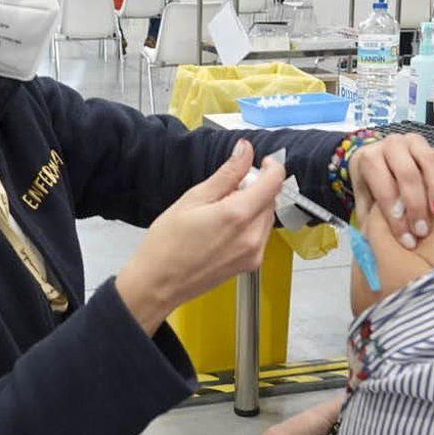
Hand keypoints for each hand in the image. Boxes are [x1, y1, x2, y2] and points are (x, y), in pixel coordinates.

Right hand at [117, 140, 283, 334]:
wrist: (158, 283)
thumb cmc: (167, 243)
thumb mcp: (194, 198)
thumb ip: (227, 174)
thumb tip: (244, 151)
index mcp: (238, 215)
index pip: (275, 182)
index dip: (272, 167)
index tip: (261, 162)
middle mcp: (252, 236)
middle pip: (271, 199)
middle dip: (257, 188)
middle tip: (228, 189)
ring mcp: (253, 253)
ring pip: (267, 217)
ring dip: (253, 207)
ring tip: (221, 211)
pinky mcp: (250, 264)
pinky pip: (260, 235)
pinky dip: (250, 225)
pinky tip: (224, 228)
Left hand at [349, 134, 433, 248]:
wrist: (380, 163)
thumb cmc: (373, 187)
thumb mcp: (366, 204)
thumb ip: (369, 220)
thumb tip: (374, 243)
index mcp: (369, 159)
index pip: (383, 187)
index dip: (395, 216)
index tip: (407, 240)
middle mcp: (391, 145)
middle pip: (406, 173)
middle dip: (416, 205)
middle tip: (423, 231)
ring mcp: (413, 142)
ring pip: (429, 160)